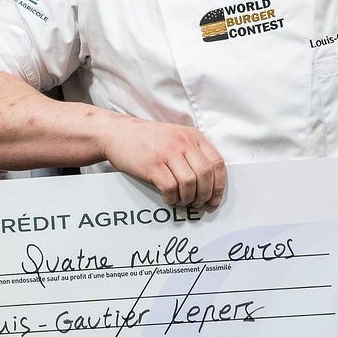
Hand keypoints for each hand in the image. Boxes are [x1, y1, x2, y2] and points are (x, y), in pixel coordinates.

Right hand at [100, 120, 225, 207]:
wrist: (118, 132)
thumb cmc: (148, 139)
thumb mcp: (176, 137)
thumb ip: (193, 152)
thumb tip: (208, 183)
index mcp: (193, 136)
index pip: (217, 162)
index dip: (219, 185)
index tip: (214, 198)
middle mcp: (183, 142)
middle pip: (205, 175)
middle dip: (204, 195)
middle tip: (198, 204)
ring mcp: (167, 152)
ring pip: (189, 183)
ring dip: (188, 198)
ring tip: (182, 201)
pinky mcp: (152, 164)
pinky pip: (170, 187)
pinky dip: (172, 198)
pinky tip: (169, 198)